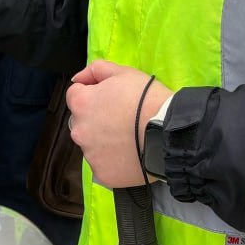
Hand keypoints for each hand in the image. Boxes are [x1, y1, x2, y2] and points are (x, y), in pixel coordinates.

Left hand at [67, 60, 173, 188]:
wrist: (169, 132)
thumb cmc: (147, 99)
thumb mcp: (123, 72)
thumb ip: (95, 70)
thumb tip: (77, 79)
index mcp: (81, 104)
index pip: (75, 95)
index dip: (93, 94)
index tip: (111, 98)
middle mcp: (79, 131)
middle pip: (82, 122)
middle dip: (96, 118)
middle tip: (122, 119)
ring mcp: (90, 155)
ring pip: (92, 145)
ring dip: (104, 141)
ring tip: (129, 138)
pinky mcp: (102, 174)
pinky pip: (103, 164)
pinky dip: (113, 160)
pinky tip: (130, 154)